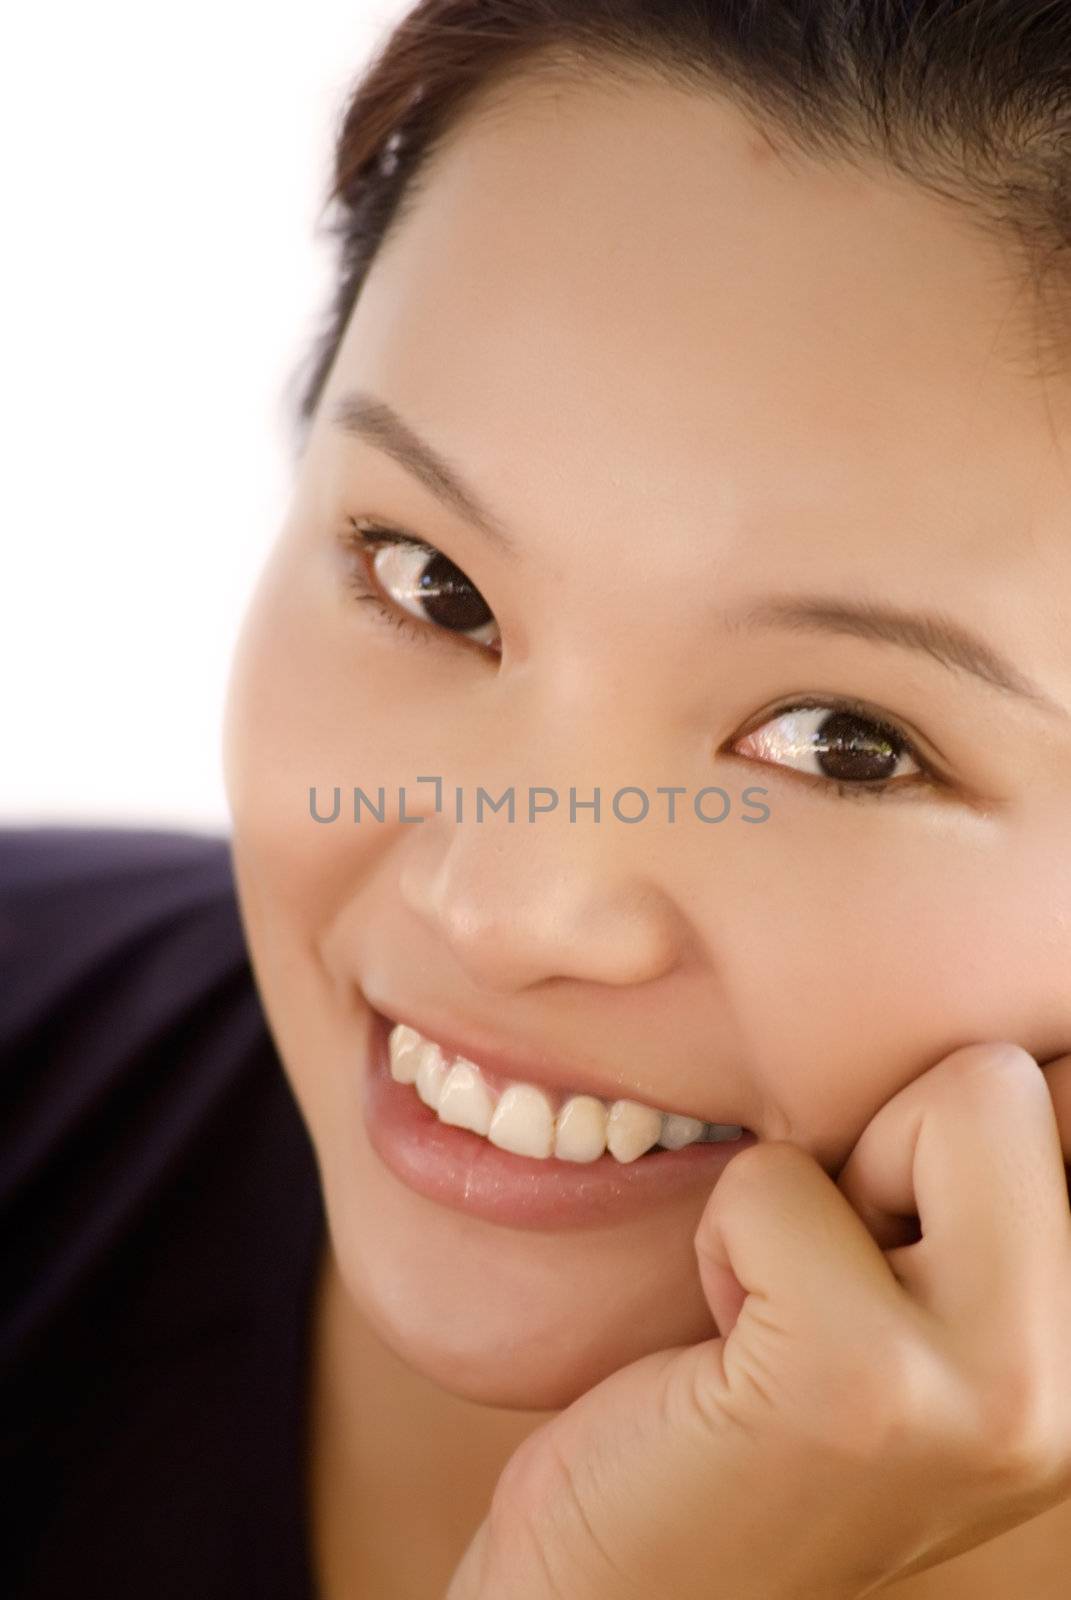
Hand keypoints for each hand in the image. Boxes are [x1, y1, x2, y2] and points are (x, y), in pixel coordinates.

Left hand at [447, 1042, 1070, 1599]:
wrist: (642, 1592)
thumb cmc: (753, 1412)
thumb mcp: (905, 1289)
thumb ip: (974, 1184)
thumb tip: (988, 1032)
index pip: (1064, 1090)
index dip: (940, 1127)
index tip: (883, 1236)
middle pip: (1007, 1078)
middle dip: (886, 1141)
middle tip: (831, 1271)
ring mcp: (999, 1389)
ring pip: (948, 1097)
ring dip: (812, 1187)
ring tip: (789, 1306)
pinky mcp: (867, 1387)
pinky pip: (779, 1183)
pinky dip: (729, 1235)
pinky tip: (731, 1348)